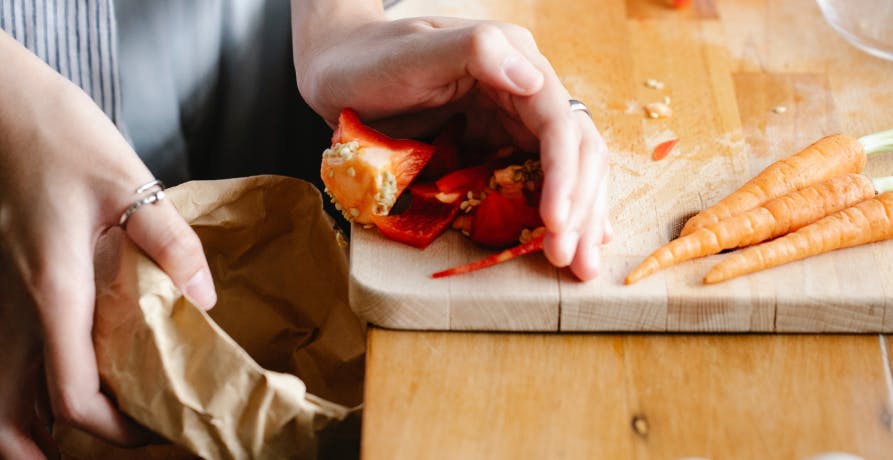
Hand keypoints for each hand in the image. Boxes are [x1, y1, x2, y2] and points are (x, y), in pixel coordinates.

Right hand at [0, 31, 215, 456]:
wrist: (5, 107)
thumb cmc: (63, 138)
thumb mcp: (130, 182)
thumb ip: (171, 243)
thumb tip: (204, 300)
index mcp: (53, 292)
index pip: (73, 393)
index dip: (112, 429)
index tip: (152, 430)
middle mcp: (14, 309)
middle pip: (8, 418)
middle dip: (47, 453)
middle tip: (104, 452)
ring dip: (24, 430)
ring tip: (71, 443)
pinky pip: (1, 358)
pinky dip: (20, 390)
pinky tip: (52, 387)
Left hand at [293, 14, 611, 279]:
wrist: (338, 72)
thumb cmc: (370, 58)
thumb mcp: (416, 50)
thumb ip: (477, 50)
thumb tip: (535, 79)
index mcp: (516, 62)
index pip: (559, 123)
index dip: (565, 175)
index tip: (555, 221)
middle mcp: (524, 93)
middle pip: (575, 152)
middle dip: (579, 207)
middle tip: (569, 259)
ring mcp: (510, 123)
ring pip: (565, 171)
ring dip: (578, 218)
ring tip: (581, 264)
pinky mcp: (493, 149)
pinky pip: (533, 183)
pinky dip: (555, 212)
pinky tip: (569, 239)